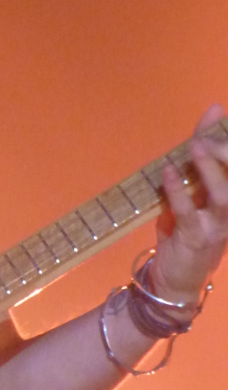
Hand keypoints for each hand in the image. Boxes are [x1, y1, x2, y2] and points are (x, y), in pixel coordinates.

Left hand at [150, 104, 227, 306]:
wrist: (177, 277)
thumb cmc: (185, 230)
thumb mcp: (191, 193)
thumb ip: (193, 163)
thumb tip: (196, 130)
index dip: (225, 136)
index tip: (215, 112)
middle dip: (225, 151)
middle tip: (204, 135)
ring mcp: (219, 227)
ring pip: (225, 195)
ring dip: (210, 169)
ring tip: (195, 146)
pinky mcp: (197, 239)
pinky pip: (190, 213)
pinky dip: (178, 191)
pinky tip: (168, 171)